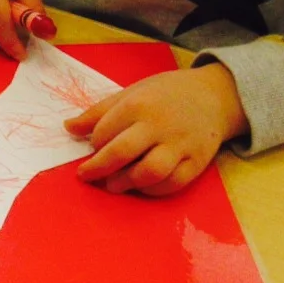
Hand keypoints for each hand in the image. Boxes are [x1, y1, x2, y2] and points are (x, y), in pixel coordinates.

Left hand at [65, 62, 247, 195]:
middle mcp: (159, 125)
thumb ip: (98, 112)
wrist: (215, 95)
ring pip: (149, 173)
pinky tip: (140, 185)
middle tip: (86, 175)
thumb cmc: (165, 94)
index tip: (93, 149)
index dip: (93, 145)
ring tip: (113, 184)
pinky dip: (152, 190)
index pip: (104, 133)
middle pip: (122, 153)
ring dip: (126, 183)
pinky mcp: (197, 162)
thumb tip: (68, 128)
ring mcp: (181, 145)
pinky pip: (173, 184)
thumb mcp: (131, 93)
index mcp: (139, 105)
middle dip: (98, 169)